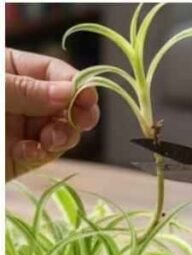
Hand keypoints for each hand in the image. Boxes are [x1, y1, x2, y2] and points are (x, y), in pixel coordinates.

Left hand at [5, 48, 98, 180]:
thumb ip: (28, 89)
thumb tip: (71, 91)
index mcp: (12, 71)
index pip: (54, 72)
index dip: (76, 84)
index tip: (88, 97)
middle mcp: (22, 99)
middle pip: (67, 103)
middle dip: (77, 113)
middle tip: (82, 121)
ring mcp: (22, 128)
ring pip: (62, 130)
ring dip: (63, 136)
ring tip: (50, 141)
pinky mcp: (20, 156)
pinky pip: (45, 153)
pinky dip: (42, 154)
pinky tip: (27, 152)